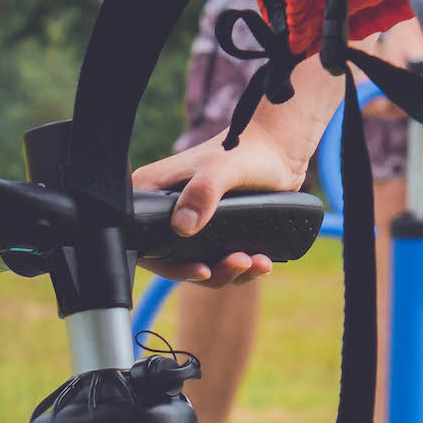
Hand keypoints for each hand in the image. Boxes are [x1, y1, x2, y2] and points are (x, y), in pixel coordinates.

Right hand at [128, 131, 309, 286]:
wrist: (278, 150)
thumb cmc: (247, 150)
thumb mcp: (223, 168)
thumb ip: (203, 192)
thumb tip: (182, 226)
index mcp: (153, 191)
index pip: (144, 242)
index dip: (168, 264)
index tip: (201, 269)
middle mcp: (167, 211)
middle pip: (174, 261)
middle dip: (210, 271)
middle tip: (240, 261)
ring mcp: (189, 224)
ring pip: (201, 266)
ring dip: (230, 272)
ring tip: (256, 261)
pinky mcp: (211, 233)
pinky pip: (220, 262)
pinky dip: (242, 269)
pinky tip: (261, 261)